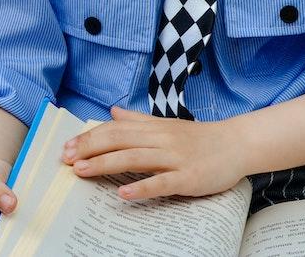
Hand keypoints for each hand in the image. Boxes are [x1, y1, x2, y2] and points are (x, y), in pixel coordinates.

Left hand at [60, 106, 245, 200]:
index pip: (114, 129)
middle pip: (119, 140)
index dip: (90, 137)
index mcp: (153, 127)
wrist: (238, 144)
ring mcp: (175, 158)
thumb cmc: (200, 138)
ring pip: (134, 158)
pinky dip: (141, 187)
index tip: (68, 147)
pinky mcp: (189, 177)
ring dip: (105, 164)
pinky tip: (122, 193)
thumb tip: (112, 112)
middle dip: (89, 149)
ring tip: (82, 171)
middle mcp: (161, 139)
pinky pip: (162, 182)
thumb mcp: (166, 124)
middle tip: (66, 160)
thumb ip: (138, 120)